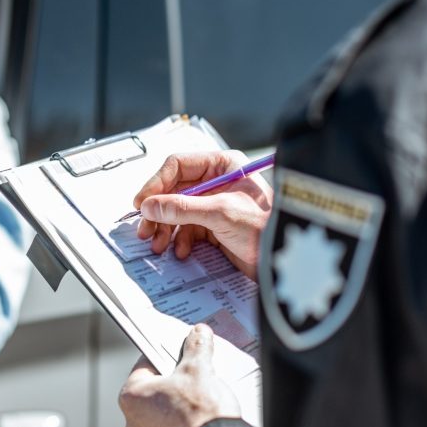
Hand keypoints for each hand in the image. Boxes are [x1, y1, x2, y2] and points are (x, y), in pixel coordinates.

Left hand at [119, 325, 242, 426]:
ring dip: (176, 407)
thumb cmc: (200, 413)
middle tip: (192, 376)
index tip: (178, 352)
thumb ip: (196, 347)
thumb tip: (198, 334)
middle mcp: (133, 422)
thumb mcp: (199, 369)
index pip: (145, 365)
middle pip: (153, 391)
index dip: (164, 355)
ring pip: (161, 415)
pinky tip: (199, 422)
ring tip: (199, 400)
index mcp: (132, 395)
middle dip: (172, 382)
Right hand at [134, 151, 272, 279]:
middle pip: (173, 191)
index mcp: (222, 166)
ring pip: (177, 212)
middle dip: (159, 212)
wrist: (284, 261)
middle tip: (145, 229)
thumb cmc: (265, 227)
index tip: (142, 203)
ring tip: (159, 245)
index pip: (177, 166)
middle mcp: (216, 181)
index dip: (156, 184)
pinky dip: (180, 240)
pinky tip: (181, 251)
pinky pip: (187, 229)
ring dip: (165, 229)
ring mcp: (214, 204)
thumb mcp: (220, 213)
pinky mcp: (215, 226)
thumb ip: (182, 208)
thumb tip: (150, 206)